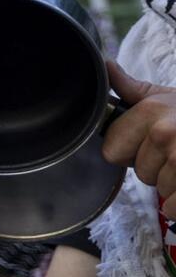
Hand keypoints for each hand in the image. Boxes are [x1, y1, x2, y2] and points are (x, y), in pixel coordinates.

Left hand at [104, 60, 175, 201]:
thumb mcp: (167, 97)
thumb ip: (132, 89)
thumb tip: (107, 67)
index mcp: (151, 112)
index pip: (111, 151)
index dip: (128, 151)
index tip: (147, 144)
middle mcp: (165, 134)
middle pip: (139, 172)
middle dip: (155, 167)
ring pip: (159, 189)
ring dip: (172, 183)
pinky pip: (174, 208)